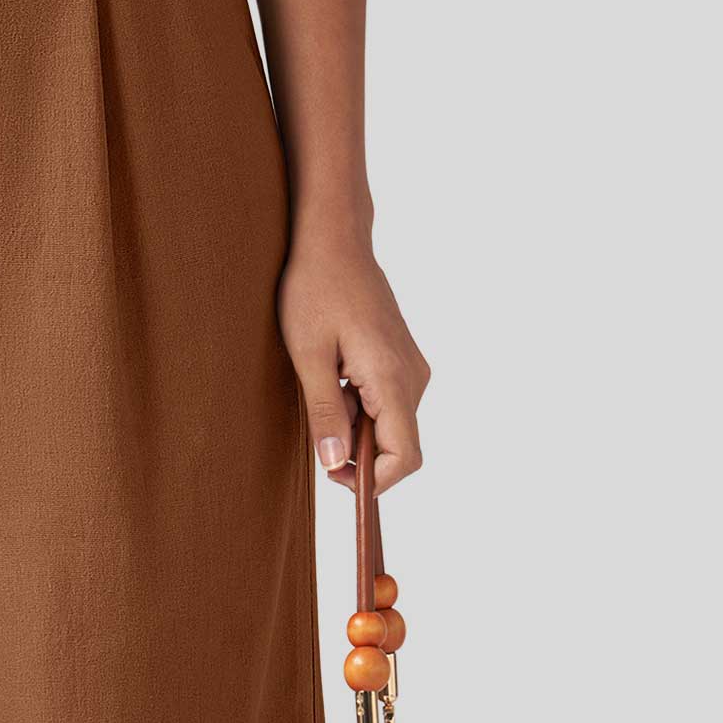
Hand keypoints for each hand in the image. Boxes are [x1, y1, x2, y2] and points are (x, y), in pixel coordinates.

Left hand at [279, 232, 429, 493]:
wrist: (335, 242)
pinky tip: (336, 378)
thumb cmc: (315, 290)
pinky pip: (388, 405)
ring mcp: (412, 369)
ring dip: (356, 427)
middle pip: (399, 447)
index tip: (334, 474)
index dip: (373, 481)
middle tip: (319, 426)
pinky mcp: (403, 363)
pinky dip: (360, 408)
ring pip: (391, 427)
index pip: (405, 457)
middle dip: (359, 453)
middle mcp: (413, 377)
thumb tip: (336, 463)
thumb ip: (326, 413)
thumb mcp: (309, 356)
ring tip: (326, 387)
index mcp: (393, 378)